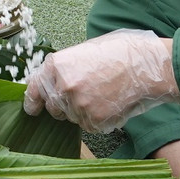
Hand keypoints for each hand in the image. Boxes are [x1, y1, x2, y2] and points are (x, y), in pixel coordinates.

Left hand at [23, 30, 178, 132]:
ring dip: (84, 112)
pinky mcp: (94, 121)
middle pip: (54, 108)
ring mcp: (78, 105)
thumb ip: (65, 68)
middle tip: (86, 96)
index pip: (34, 88)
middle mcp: (62, 86)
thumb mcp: (84, 51)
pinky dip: (100, 120)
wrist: (147, 66)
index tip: (32, 109)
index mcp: (57, 65)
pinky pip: (90, 126)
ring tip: (106, 94)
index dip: (33, 101)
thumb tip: (53, 82)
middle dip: (64, 107)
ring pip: (73, 118)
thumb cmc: (120, 53)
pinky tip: (113, 104)